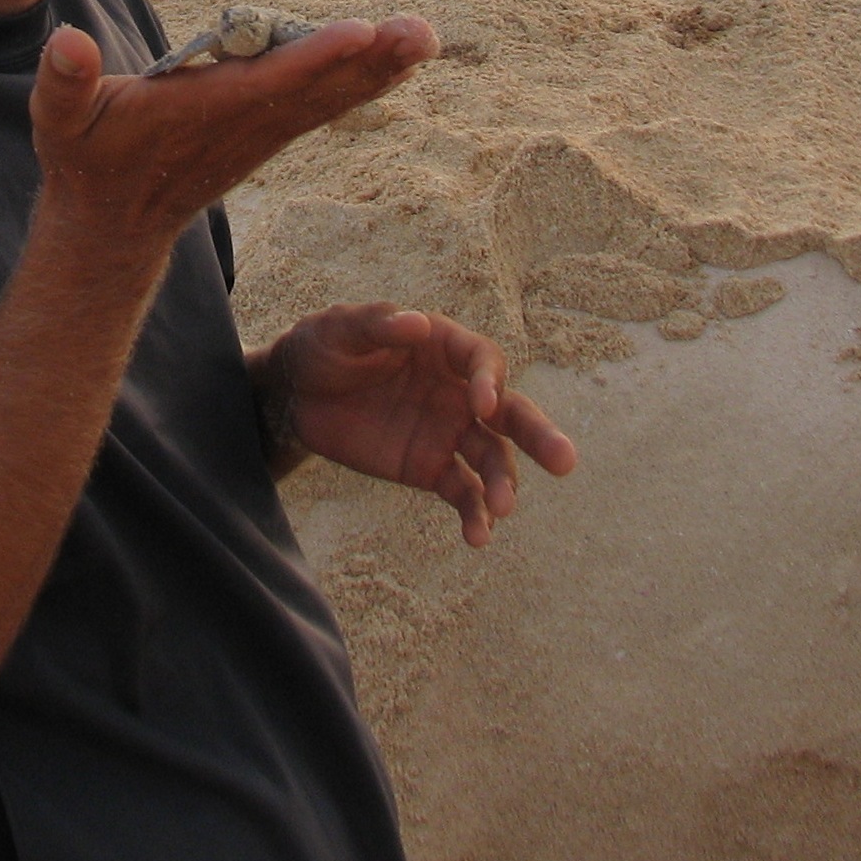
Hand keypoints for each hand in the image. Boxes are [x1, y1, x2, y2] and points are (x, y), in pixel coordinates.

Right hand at [31, 17, 438, 249]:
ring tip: (423, 37)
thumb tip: (67, 41)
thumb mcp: (58, 122)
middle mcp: (241, 127)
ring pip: (328, 98)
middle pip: (315, 91)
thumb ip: (62, 82)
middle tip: (421, 32)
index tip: (359, 34)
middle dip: (369, 62)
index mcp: (198, 116)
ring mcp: (260, 134)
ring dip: (378, 68)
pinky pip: (324, 104)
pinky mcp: (267, 134)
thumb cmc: (86, 160)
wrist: (113, 225)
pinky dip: (362, 80)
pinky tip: (395, 58)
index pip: (262, 84)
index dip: (311, 60)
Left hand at [267, 305, 576, 544]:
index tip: (482, 404)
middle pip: (510, 413)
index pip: (483, 360)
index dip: (489, 381)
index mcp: (443, 347)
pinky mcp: (431, 467)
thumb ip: (376, 325)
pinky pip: (463, 493)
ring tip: (501, 510)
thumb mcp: (339, 328)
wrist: (296, 394)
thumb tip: (417, 323)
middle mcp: (458, 391)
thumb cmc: (324, 347)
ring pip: (493, 458)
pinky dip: (475, 515)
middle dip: (538, 435)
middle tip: (565, 461)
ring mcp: (449, 432)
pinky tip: (477, 537)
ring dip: (503, 484)